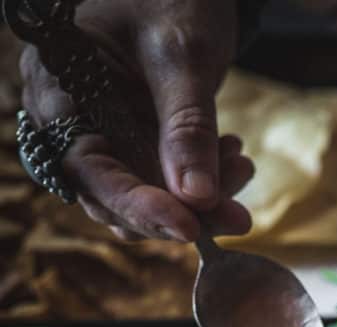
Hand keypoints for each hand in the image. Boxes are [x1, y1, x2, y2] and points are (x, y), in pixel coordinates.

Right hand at [18, 0, 252, 241]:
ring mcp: (107, 137)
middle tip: (237, 215)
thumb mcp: (182, 55)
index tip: (188, 226)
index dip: (137, 205)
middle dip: (180, 213)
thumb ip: (187, 126)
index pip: (89, 170)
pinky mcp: (139, 146)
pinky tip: (235, 157)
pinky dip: (205, 184)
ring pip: (146, 199)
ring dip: (199, 203)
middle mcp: (74, 122)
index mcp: (58, 89)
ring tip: (242, 168)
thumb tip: (197, 199)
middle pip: (115, 198)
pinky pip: (167, 185)